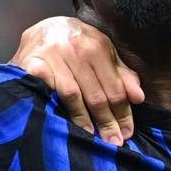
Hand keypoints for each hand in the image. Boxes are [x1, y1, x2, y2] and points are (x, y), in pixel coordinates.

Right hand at [11, 17, 143, 145]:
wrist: (42, 29)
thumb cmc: (78, 45)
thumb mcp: (103, 54)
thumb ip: (121, 75)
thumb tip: (139, 98)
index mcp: (98, 45)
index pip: (115, 87)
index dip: (123, 113)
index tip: (127, 132)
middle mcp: (76, 47)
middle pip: (96, 94)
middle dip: (107, 122)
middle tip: (113, 142)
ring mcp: (53, 54)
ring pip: (73, 94)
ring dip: (83, 119)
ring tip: (91, 137)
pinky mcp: (32, 63)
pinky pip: (49, 91)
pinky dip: (57, 108)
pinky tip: (64, 122)